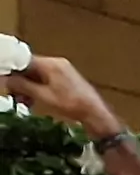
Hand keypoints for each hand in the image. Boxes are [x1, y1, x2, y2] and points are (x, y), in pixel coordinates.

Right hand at [2, 57, 117, 137]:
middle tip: (13, 95)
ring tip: (23, 101)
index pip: (23, 60)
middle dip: (19, 82)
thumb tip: (6, 79)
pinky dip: (38, 89)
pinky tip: (33, 101)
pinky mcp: (66, 80)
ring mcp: (62, 71)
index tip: (5, 81)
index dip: (11, 70)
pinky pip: (46, 81)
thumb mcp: (43, 96)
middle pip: (29, 68)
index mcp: (51, 64)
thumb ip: (22, 86)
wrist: (96, 114)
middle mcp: (56, 64)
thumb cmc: (71, 104)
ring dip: (27, 88)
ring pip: (36, 76)